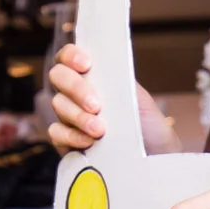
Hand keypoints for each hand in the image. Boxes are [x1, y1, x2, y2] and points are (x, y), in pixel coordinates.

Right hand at [45, 45, 179, 156]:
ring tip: (99, 130)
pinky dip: (71, 136)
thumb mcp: (138, 97)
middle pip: (58, 76)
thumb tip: (101, 69)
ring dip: (78, 116)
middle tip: (96, 105)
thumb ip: (117, 81)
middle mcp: (76, 92)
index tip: (86, 64)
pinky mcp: (65, 140)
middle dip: (76, 88)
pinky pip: (56, 132)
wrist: (153, 154)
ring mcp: (68, 115)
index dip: (71, 55)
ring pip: (58, 104)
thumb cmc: (146, 122)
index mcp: (93, 75)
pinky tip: (88, 142)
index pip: (69, 55)